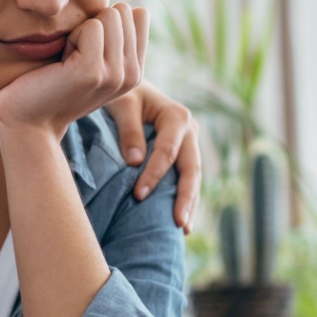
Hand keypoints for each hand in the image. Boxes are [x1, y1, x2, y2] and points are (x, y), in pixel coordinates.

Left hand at [0, 4, 147, 136]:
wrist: (29, 122)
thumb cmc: (52, 84)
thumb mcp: (93, 61)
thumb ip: (115, 39)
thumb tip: (131, 8)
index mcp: (136, 71)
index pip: (139, 14)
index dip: (106, 22)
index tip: (87, 49)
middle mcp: (133, 75)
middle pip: (122, 12)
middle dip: (92, 26)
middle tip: (73, 57)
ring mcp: (115, 75)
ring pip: (109, 15)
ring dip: (80, 31)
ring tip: (67, 61)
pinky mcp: (93, 72)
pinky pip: (91, 26)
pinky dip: (70, 38)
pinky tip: (61, 64)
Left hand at [103, 80, 202, 231]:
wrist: (131, 88)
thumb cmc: (124, 95)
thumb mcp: (122, 104)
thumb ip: (128, 131)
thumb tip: (135, 163)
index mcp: (177, 117)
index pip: (167, 152)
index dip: (154, 175)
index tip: (139, 196)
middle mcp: (190, 130)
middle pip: (191, 169)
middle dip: (185, 198)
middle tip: (178, 223)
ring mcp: (190, 143)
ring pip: (194, 177)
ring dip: (190, 203)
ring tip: (184, 229)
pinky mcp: (184, 153)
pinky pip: (187, 178)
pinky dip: (186, 198)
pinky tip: (182, 219)